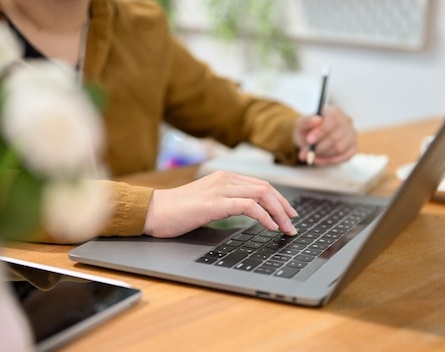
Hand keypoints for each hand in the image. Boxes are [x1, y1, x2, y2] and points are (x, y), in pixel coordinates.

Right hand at [142, 171, 297, 237]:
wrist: (152, 211)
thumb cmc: (176, 211)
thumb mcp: (207, 202)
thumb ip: (227, 202)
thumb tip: (250, 213)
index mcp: (224, 177)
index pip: (261, 184)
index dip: (279, 198)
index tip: (289, 213)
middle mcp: (224, 178)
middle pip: (266, 187)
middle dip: (284, 206)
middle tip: (293, 223)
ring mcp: (220, 189)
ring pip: (261, 194)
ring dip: (279, 213)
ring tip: (286, 228)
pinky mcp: (215, 203)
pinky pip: (249, 206)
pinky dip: (264, 216)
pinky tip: (270, 227)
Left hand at [294, 106, 357, 165]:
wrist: (312, 140)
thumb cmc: (308, 131)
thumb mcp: (301, 125)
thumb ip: (306, 122)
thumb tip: (316, 120)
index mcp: (335, 111)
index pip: (333, 119)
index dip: (321, 131)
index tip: (309, 140)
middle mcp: (347, 121)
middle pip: (336, 136)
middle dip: (319, 147)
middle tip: (307, 153)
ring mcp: (352, 135)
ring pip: (340, 148)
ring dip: (323, 155)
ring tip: (312, 156)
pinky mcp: (354, 147)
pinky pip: (344, 157)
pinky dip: (330, 160)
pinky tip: (320, 159)